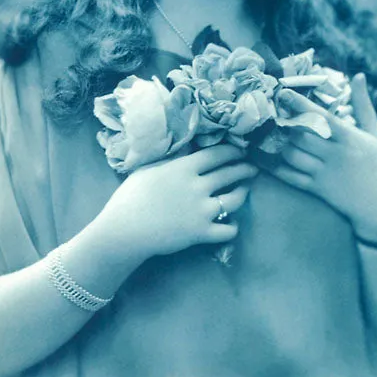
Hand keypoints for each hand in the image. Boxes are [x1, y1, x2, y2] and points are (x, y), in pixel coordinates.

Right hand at [100, 144, 257, 258]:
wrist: (124, 230)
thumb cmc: (131, 197)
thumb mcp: (149, 169)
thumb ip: (172, 157)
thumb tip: (189, 143)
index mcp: (184, 168)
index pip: (217, 154)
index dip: (232, 152)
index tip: (239, 151)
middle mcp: (198, 187)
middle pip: (230, 174)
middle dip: (245, 169)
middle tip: (251, 168)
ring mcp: (202, 211)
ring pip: (235, 200)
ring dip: (243, 193)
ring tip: (245, 190)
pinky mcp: (201, 233)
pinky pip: (228, 230)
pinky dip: (232, 227)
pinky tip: (232, 223)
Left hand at [272, 74, 376, 242]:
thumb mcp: (376, 134)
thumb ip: (363, 105)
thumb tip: (360, 75)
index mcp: (349, 138)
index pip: (321, 117)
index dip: (300, 104)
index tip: (283, 92)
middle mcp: (335, 155)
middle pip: (301, 135)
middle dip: (281, 122)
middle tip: (264, 109)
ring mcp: (324, 173)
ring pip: (292, 155)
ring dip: (274, 142)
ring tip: (258, 129)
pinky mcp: (317, 189)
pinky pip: (290, 176)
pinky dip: (273, 166)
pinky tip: (259, 156)